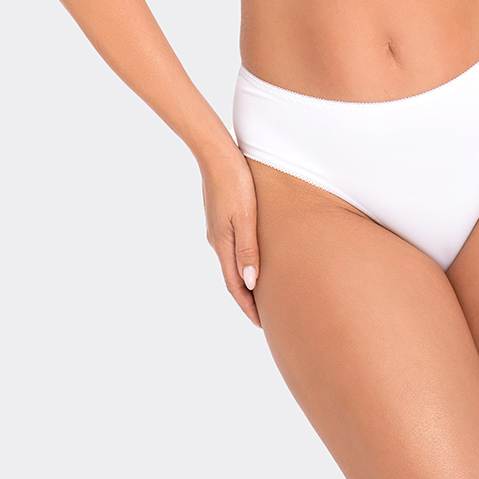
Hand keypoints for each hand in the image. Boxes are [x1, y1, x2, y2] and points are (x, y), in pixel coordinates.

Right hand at [199, 148, 261, 327]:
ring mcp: (216, 229)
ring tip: (259, 292)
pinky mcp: (219, 217)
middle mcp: (216, 240)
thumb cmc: (235, 182)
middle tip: (263, 316)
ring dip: (243, 280)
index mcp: (222, 244)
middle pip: (232, 277)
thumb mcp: (245, 217)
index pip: (235, 285)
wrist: (215, 154)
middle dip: (246, 298)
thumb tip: (250, 284)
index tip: (261, 324)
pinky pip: (230, 248)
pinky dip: (240, 261)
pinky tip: (250, 258)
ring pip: (231, 262)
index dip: (248, 306)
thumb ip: (248, 250)